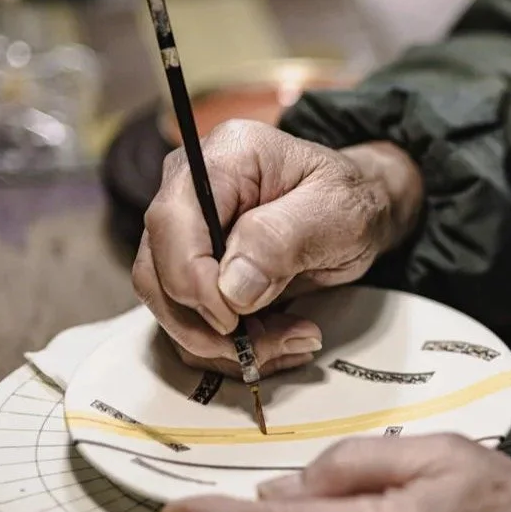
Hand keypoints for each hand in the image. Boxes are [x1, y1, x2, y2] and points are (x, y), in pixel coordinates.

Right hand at [132, 120, 422, 377]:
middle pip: (156, 274)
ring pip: (167, 309)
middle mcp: (188, 195)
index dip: (192, 280)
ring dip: (222, 346)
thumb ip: (282, 239)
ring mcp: (185, 237)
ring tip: (288, 340)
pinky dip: (228, 351)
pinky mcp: (192, 275)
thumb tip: (231, 286)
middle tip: (273, 342)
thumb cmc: (348, 202)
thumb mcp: (337, 212)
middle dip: (208, 327)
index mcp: (221, 161)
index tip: (234, 318)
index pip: (170, 222)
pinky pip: (189, 326)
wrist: (354, 213)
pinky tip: (276, 340)